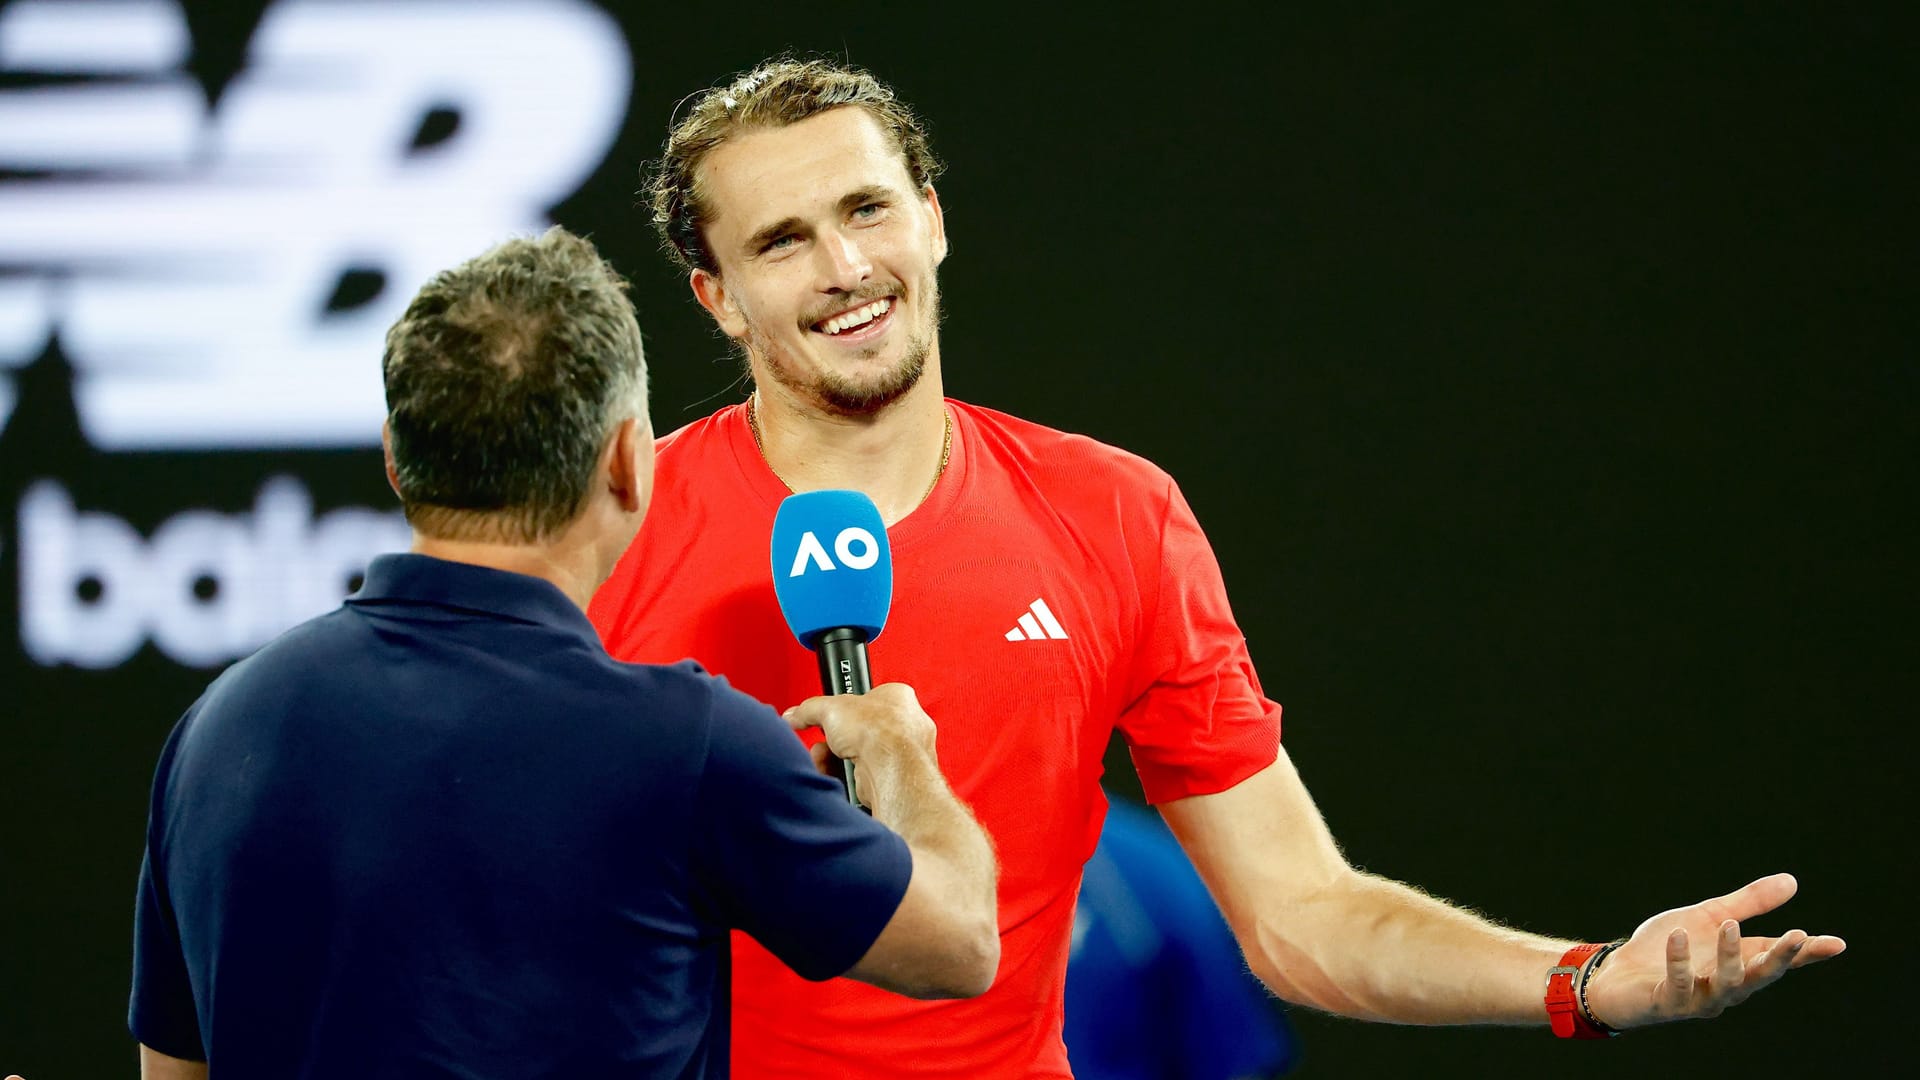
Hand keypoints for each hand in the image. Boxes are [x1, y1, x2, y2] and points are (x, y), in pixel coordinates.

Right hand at [784, 682, 937, 773]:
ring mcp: (899, 758)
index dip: (841, 710)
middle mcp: (904, 728)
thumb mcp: (831, 707)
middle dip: (833, 740)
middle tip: (824, 741)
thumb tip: (795, 714)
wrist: (890, 769)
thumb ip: (810, 709)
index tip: (824, 716)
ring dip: (834, 760)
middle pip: (857, 733)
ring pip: (856, 758)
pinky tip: (837, 775)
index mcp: (897, 699)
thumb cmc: (879, 731)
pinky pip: (858, 780)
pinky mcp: (889, 781)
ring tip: (826, 758)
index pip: (865, 700)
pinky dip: (842, 779)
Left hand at [1584, 873, 1844, 1028]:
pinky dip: (1679, 961)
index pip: (1779, 959)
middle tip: (1799, 935)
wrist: (1618, 974)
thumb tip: (1792, 881)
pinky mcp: (1669, 1002)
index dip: (1808, 953)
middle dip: (1780, 957)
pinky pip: (1679, 984)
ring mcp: (1699, 998)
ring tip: (1730, 925)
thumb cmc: (1667, 947)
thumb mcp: (1710, 917)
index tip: (1837, 943)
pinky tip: (1679, 936)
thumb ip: (1749, 903)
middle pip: (1761, 975)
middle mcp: (1726, 985)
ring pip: (1726, 984)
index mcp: (1739, 962)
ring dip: (1730, 956)